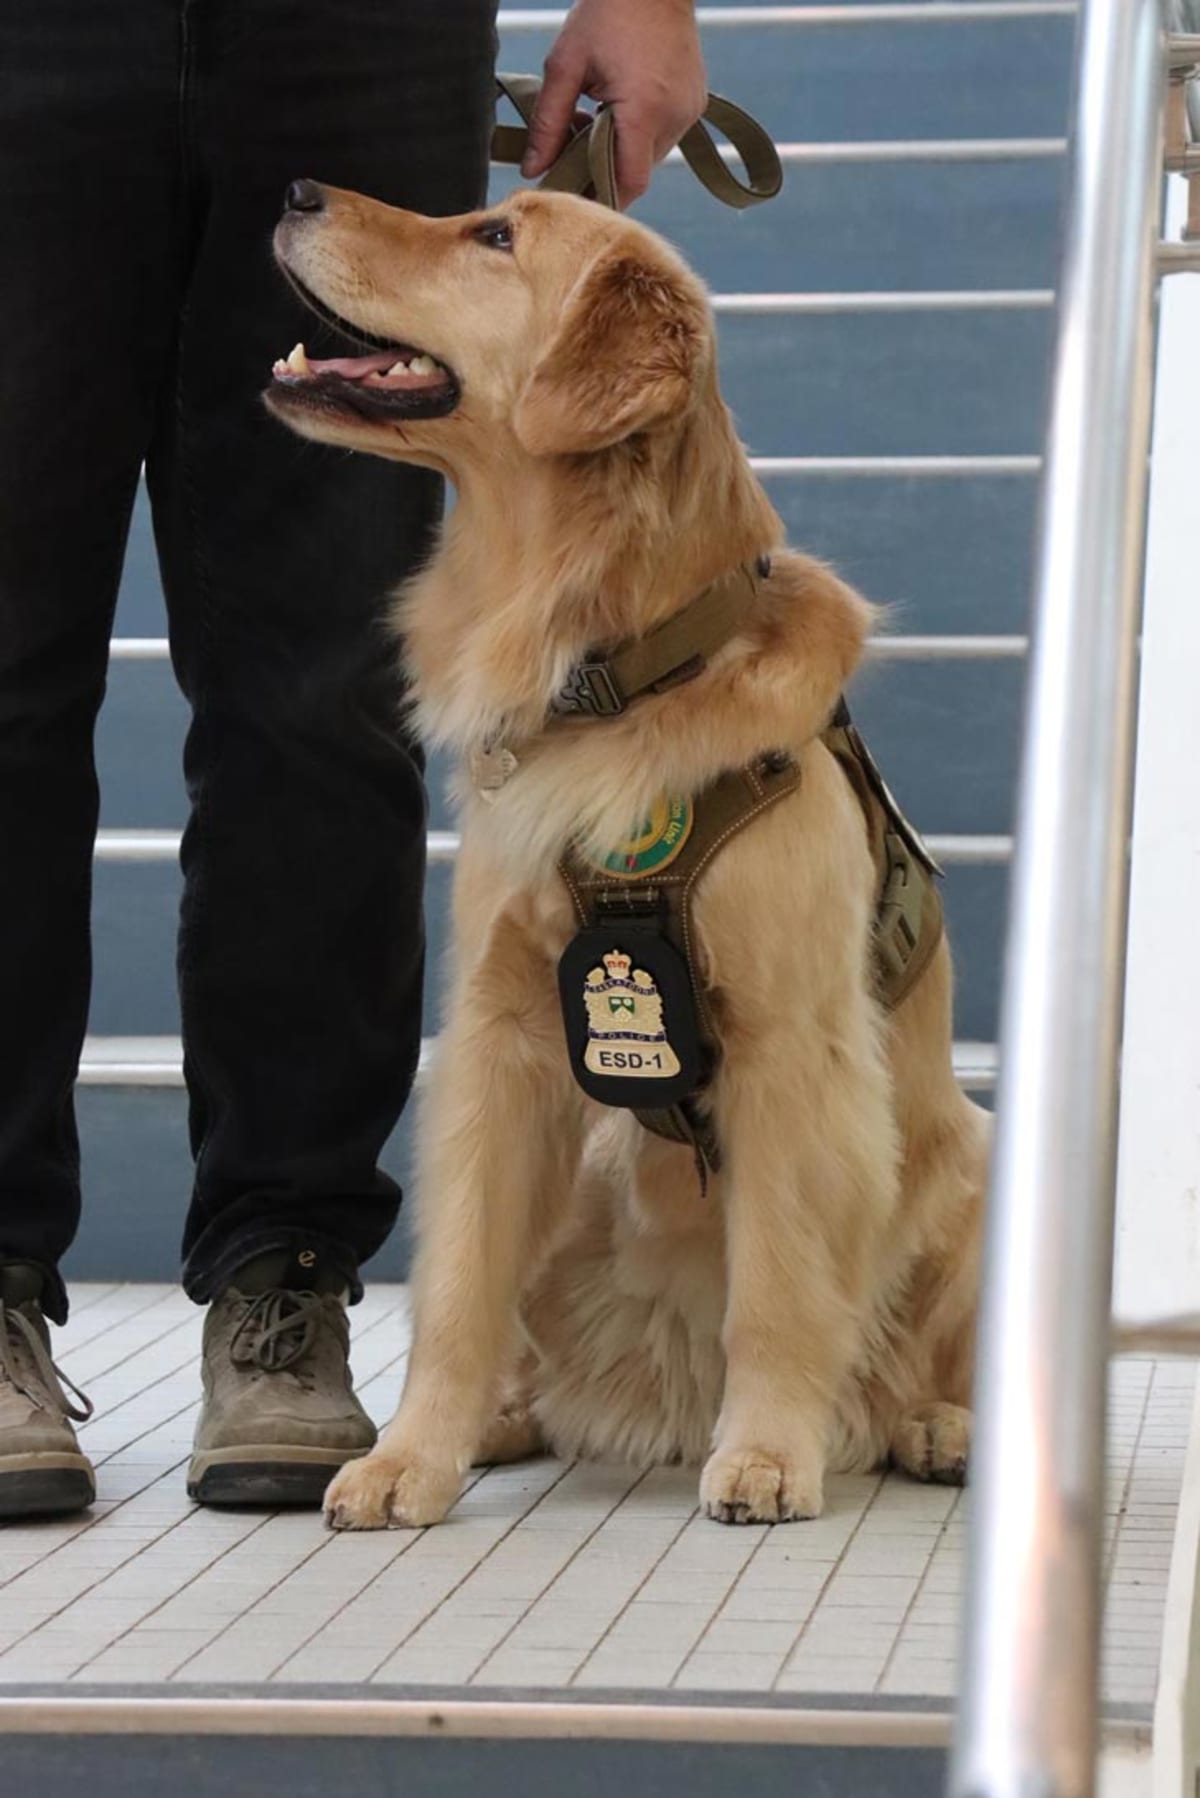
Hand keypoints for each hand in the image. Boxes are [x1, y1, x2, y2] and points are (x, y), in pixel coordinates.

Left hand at [522, 0, 706, 209]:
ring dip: (623, 149)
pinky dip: (641, 131)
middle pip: (637, 172)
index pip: (628, 183)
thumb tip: (534, 168)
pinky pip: (665, 135)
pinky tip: (622, 104)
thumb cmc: (609, 11)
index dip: (602, 197)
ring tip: (599, 115)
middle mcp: (674, 116)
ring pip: (650, 156)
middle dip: (606, 169)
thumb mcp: (566, 64)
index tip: (576, 196)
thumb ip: (548, 122)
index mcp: (643, 111)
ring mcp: (689, 110)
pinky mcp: (695, 102)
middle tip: (576, 144)